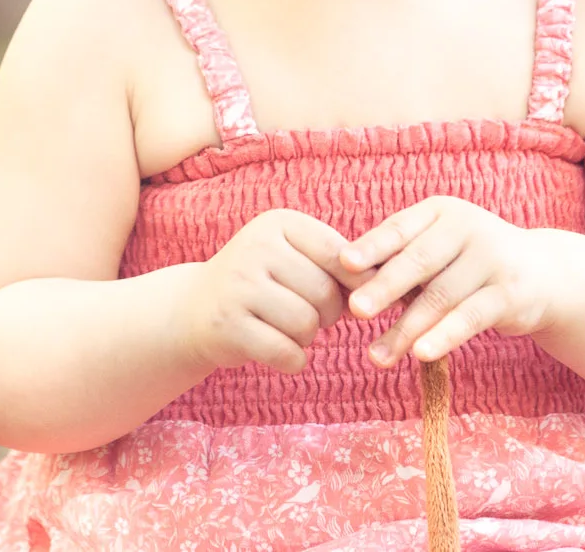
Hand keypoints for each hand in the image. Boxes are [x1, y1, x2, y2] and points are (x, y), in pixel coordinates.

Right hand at [176, 208, 376, 374]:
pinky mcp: (227, 324)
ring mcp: (238, 284)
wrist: (194, 308)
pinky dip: (293, 360)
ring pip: (307, 324)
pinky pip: (286, 352)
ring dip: (308, 338)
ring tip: (290, 331)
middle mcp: (255, 246)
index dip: (357, 284)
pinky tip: (281, 352)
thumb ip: (337, 266)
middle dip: (329, 315)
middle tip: (312, 317)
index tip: (354, 300)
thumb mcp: (293, 259)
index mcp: (279, 223)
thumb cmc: (263, 283)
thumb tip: (390, 286)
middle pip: (325, 292)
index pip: (340, 254)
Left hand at [339, 197, 576, 366]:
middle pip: (419, 261)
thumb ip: (401, 259)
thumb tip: (346, 281)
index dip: (371, 246)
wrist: (543, 274)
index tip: (343, 265)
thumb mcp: (440, 248)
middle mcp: (468, 228)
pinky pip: (470, 317)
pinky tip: (420, 353)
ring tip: (377, 355)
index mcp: (441, 212)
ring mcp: (492, 259)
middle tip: (355, 310)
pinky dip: (444, 336)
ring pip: (440, 297)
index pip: (400, 228)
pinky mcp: (511, 293)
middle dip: (384, 287)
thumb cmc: (470, 262)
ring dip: (406, 328)